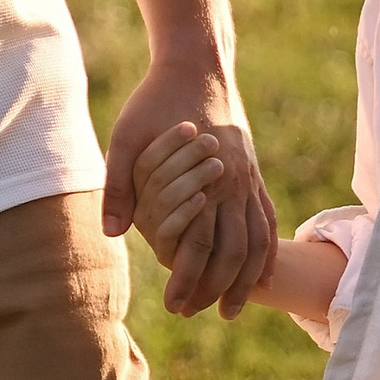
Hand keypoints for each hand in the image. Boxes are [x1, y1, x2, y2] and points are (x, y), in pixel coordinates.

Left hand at [102, 55, 274, 317]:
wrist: (197, 65)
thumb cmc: (155, 100)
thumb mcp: (126, 137)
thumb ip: (119, 185)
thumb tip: (111, 232)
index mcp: (204, 179)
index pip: (200, 246)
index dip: (188, 280)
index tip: (175, 307)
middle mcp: (233, 185)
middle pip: (233, 253)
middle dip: (216, 290)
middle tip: (195, 314)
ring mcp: (248, 180)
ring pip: (258, 242)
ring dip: (247, 280)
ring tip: (232, 310)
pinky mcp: (253, 174)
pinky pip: (268, 221)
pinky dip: (268, 253)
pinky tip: (263, 276)